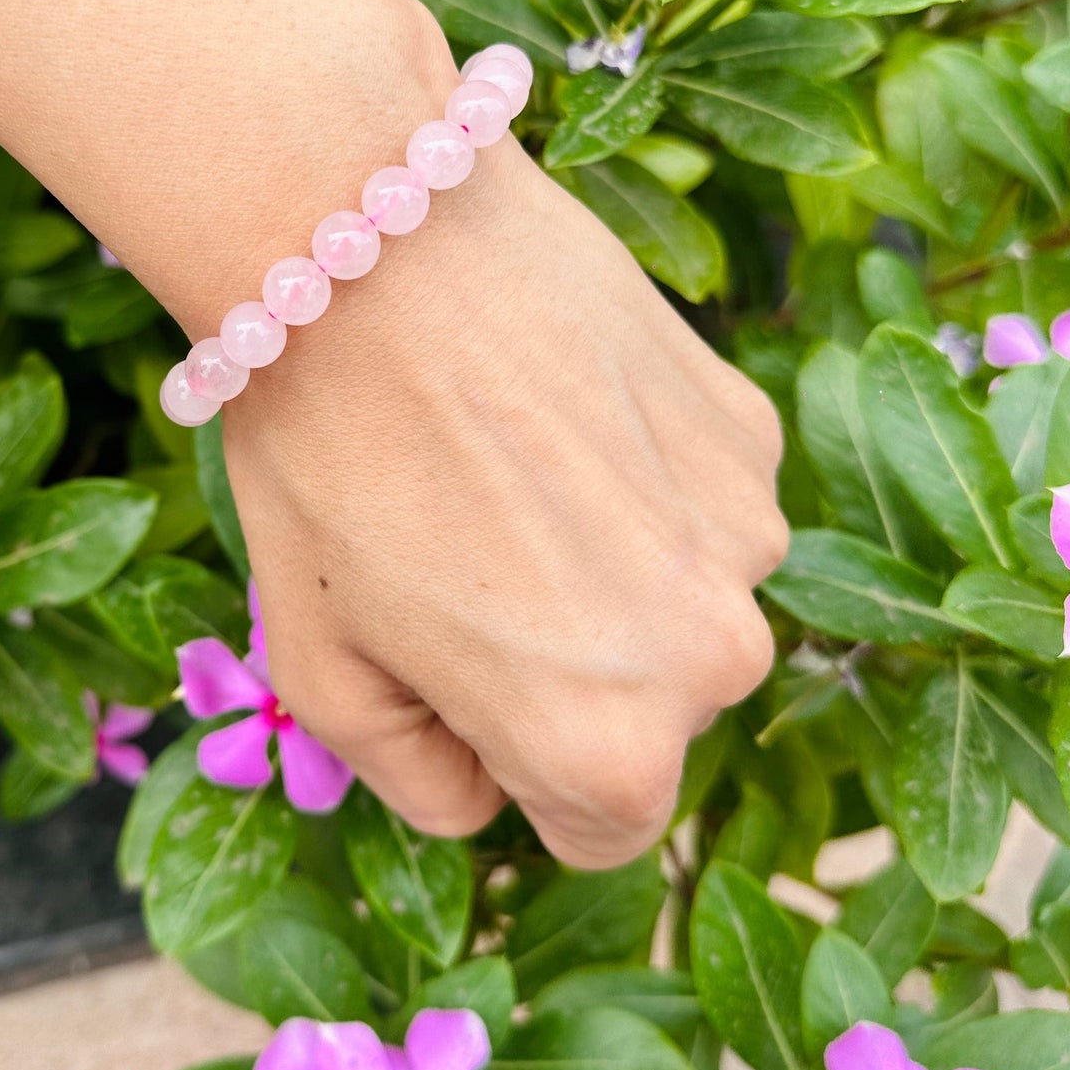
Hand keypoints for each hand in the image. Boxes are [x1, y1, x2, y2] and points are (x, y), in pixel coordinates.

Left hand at [222, 57, 787, 869]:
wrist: (374, 241)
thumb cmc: (325, 462)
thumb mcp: (321, 670)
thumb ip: (418, 778)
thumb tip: (485, 789)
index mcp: (606, 744)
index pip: (595, 829)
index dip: (511, 764)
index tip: (451, 676)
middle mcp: (715, 656)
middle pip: (642, 715)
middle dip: (562, 671)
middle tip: (461, 554)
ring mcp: (748, 531)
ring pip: (675, 603)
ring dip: (606, 569)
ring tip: (502, 469)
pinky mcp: (749, 428)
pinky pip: (696, 503)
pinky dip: (637, 480)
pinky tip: (552, 408)